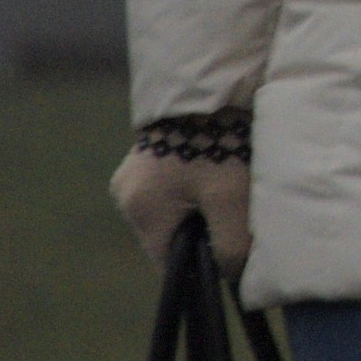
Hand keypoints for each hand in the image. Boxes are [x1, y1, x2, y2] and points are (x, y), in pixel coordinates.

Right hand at [110, 148, 252, 271]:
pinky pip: (172, 187)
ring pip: (173, 211)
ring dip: (200, 205)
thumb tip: (232, 277)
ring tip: (227, 184)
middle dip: (202, 232)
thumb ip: (230, 246)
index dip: (201, 265)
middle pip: (171, 236)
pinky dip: (195, 185)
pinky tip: (217, 168)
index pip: (169, 264)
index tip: (229, 252)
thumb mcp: (231, 198)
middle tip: (234, 210)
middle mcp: (126, 194)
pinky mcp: (147, 156)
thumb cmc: (219, 142)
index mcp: (140, 211)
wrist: (212, 84)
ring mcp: (133, 173)